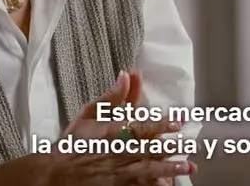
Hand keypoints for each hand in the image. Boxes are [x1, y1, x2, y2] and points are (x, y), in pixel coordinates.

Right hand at [46, 71, 196, 184]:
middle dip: (171, 147)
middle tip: (192, 145)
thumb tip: (127, 75)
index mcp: (112, 133)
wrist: (58, 173)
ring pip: (148, 170)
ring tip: (188, 167)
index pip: (139, 127)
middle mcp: (118, 153)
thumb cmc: (74, 142)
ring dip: (169, 169)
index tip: (177, 122)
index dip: (159, 125)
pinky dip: (153, 185)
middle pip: (149, 149)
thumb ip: (112, 97)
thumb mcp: (89, 114)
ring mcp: (120, 172)